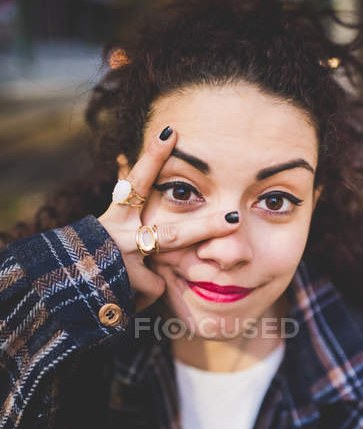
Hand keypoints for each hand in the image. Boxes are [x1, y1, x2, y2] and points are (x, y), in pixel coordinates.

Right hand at [97, 127, 240, 311]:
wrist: (65, 286)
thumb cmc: (96, 252)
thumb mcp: (111, 226)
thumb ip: (126, 200)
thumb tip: (124, 156)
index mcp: (118, 216)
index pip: (137, 182)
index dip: (152, 157)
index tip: (170, 132)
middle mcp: (118, 234)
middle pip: (171, 234)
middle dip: (205, 227)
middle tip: (233, 219)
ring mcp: (120, 261)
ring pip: (159, 277)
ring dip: (153, 284)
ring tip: (129, 286)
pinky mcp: (123, 287)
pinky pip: (153, 291)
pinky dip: (143, 296)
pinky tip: (124, 295)